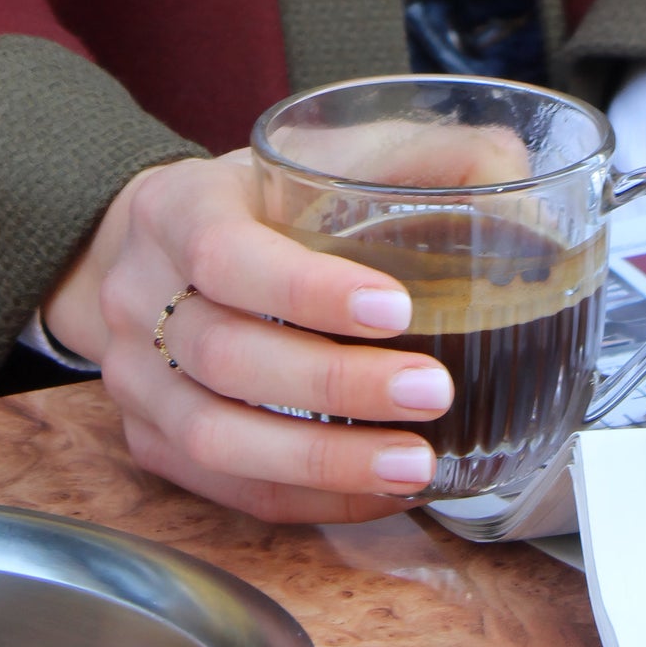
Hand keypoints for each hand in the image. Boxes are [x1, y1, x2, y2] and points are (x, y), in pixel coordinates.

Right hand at [40, 150, 453, 523]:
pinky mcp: (151, 440)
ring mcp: (134, 377)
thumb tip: (510, 174)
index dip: (307, 288)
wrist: (158, 247)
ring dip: (322, 459)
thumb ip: (416, 154)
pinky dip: (309, 496)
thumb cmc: (259, 200)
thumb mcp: (320, 151)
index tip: (397, 308)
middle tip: (431, 390)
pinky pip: (226, 487)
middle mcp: (138, 295)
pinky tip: (378, 489)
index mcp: (176, 208)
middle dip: (335, 383)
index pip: (224, 252)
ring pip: (215, 437)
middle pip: (223, 354)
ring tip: (414, 464)